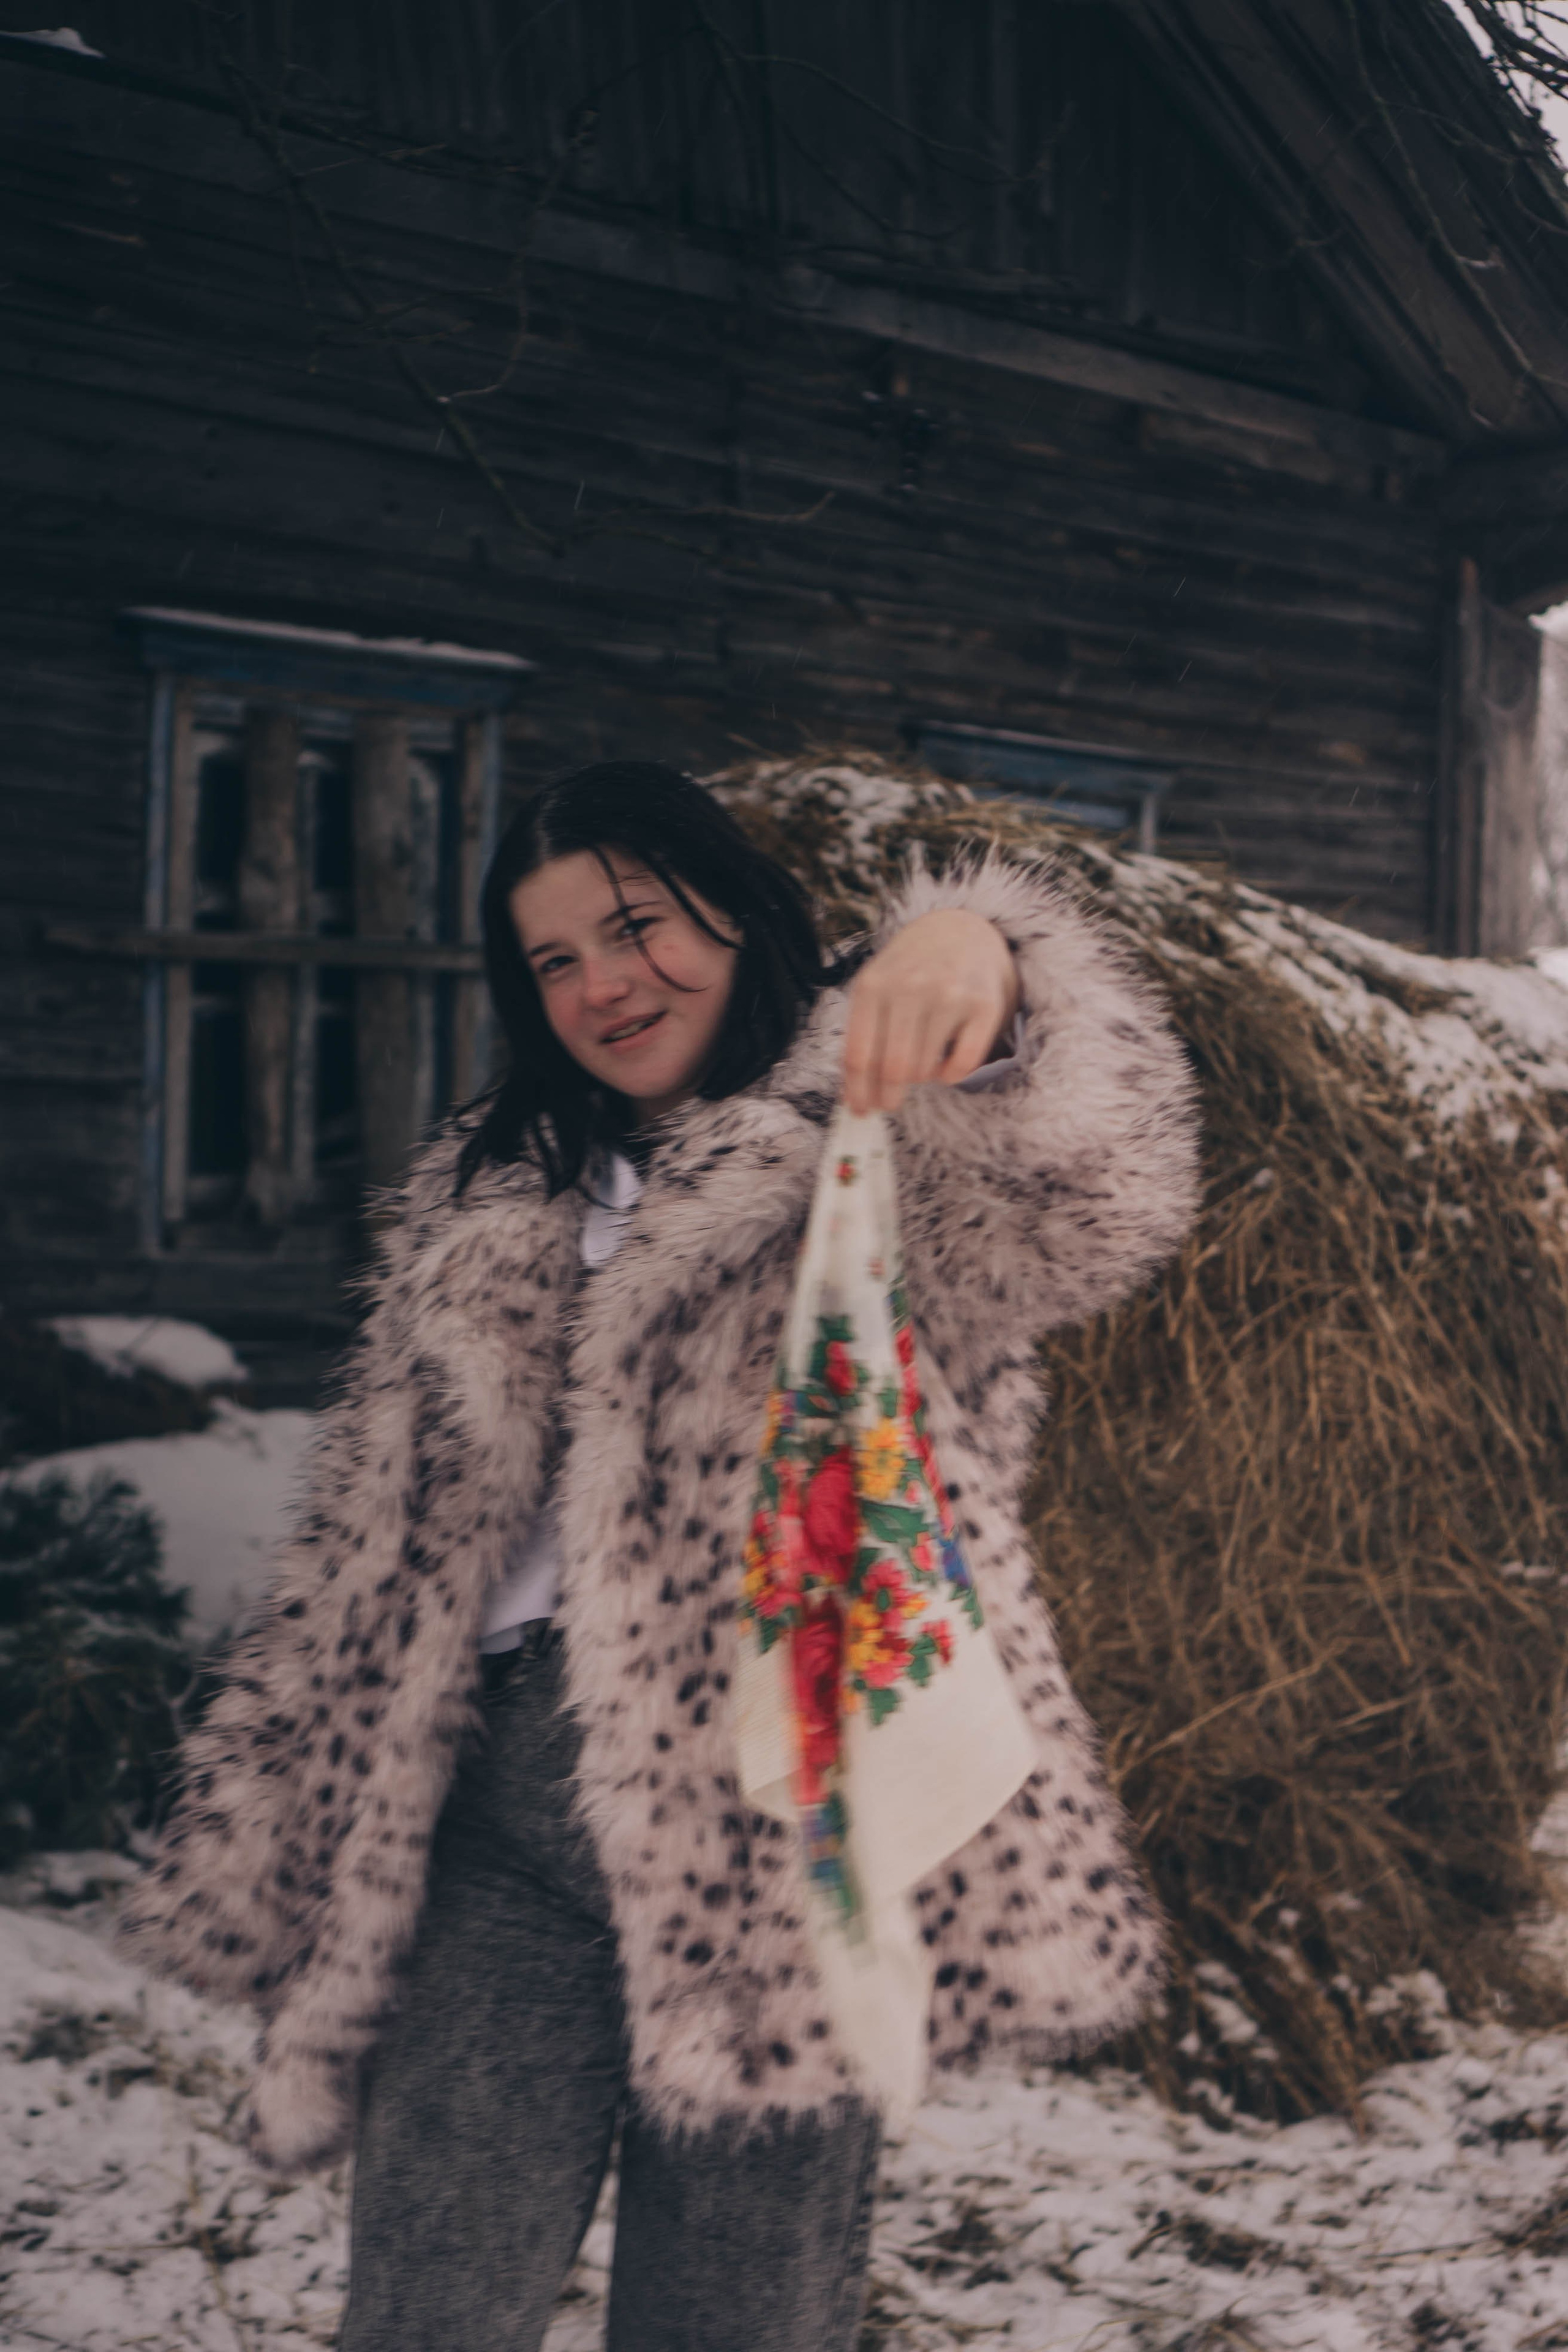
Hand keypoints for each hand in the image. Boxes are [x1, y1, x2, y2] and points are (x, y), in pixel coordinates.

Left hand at [842, 908, 1019, 1113]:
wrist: (960, 931)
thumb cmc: (909, 970)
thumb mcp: (876, 988)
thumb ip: (863, 1035)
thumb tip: (855, 1097)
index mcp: (873, 986)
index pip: (859, 1056)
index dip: (858, 1092)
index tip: (861, 1112)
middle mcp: (910, 988)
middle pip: (893, 1069)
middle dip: (888, 1096)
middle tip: (889, 1103)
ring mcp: (949, 995)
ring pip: (926, 1069)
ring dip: (920, 1078)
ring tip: (919, 1065)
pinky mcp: (984, 1005)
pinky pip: (963, 1065)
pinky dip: (950, 1076)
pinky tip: (945, 1064)